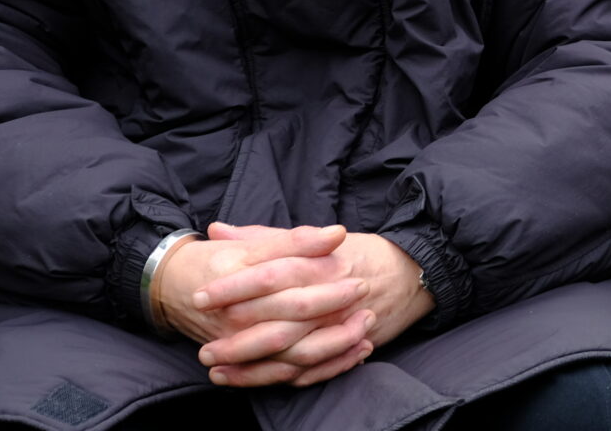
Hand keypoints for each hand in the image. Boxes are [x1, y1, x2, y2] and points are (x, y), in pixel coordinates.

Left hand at [191, 225, 435, 385]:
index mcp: (317, 262)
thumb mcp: (311, 238)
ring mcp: (338, 325)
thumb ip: (263, 237)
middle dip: (237, 336)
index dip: (233, 287)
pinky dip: (279, 378)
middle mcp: (328, 295)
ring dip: (251, 364)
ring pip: (290, 351)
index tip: (200, 296)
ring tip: (216, 369)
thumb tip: (217, 231)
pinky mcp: (345, 346)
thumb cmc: (354, 252)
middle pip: (277, 319)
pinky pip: (310, 370)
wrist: (410, 272)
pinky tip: (248, 380)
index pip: (269, 273)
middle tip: (203, 346)